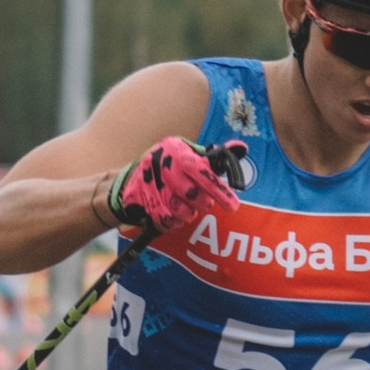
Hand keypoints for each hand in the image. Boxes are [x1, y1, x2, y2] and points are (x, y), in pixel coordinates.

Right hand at [104, 136, 249, 242]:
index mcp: (175, 148)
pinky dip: (173, 222)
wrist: (128, 183)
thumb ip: (213, 156)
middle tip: (204, 203)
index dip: (217, 188)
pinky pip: (165, 219)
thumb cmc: (167, 168)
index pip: (199, 169)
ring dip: (187, 213)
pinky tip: (173, 215)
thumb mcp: (188, 155)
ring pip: (179, 209)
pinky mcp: (140, 201)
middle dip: (201, 202)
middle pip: (190, 193)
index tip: (233, 205)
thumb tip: (242, 147)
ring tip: (186, 208)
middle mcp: (160, 163)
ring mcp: (148, 183)